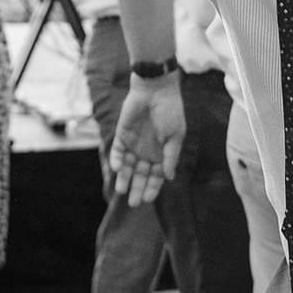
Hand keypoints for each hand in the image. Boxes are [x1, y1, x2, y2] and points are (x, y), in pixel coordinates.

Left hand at [109, 75, 184, 205]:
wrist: (156, 89)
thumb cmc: (170, 111)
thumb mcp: (175, 136)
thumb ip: (170, 157)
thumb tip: (169, 177)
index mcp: (162, 153)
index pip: (156, 175)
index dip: (152, 187)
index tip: (148, 199)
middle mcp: (147, 151)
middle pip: (140, 174)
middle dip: (137, 188)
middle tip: (133, 203)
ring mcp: (134, 143)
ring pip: (127, 166)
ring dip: (125, 178)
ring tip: (122, 190)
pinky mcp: (122, 134)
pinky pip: (118, 151)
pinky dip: (117, 160)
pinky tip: (118, 168)